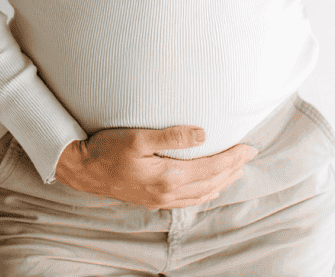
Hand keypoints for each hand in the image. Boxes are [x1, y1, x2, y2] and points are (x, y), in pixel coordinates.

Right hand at [54, 125, 258, 208]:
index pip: (211, 168)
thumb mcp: (139, 137)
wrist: (83, 170)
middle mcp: (168, 193)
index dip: (233, 158)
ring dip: (222, 180)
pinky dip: (205, 192)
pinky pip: (188, 200)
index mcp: (168, 177)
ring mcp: (160, 199)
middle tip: (250, 154)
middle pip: (211, 182)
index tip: (250, 147)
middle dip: (233, 168)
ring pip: (202, 193)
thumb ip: (172, 136)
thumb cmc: (108, 149)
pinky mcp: (153, 200)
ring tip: (237, 169)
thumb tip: (203, 134)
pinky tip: (210, 187)